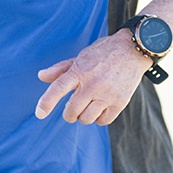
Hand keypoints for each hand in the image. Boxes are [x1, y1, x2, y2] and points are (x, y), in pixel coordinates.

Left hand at [35, 32, 149, 124]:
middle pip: (71, 111)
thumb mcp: (80, 57)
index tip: (39, 114)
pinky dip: (98, 118)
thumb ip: (60, 69)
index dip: (46, 102)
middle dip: (69, 113)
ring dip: (83, 116)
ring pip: (86, 118)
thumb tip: (40, 76)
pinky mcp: (120, 102)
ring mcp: (107, 94)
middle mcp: (92, 84)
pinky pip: (102, 121)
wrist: (133, 50)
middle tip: (73, 107)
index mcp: (79, 71)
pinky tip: (100, 109)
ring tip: (88, 107)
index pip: (58, 88)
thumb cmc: (103, 53)